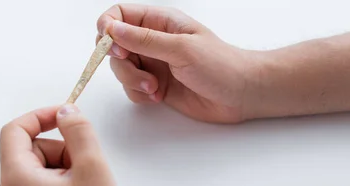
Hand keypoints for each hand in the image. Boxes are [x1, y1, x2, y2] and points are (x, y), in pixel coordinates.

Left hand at [0, 104, 114, 185]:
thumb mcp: (91, 169)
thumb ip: (80, 132)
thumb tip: (68, 112)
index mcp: (17, 176)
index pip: (15, 129)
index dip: (41, 116)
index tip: (64, 114)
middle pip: (33, 147)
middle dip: (62, 148)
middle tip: (83, 163)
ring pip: (43, 164)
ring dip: (67, 165)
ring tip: (84, 180)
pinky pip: (46, 180)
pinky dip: (66, 178)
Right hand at [97, 4, 266, 122]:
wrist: (242, 94)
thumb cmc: (220, 65)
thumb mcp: (181, 48)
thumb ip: (144, 40)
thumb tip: (112, 30)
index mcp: (160, 22)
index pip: (119, 14)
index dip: (108, 28)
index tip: (109, 46)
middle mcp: (153, 40)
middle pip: (114, 45)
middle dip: (121, 62)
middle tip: (140, 72)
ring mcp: (153, 63)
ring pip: (121, 69)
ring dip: (132, 81)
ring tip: (155, 88)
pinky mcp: (155, 85)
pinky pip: (132, 88)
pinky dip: (140, 94)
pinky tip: (159, 96)